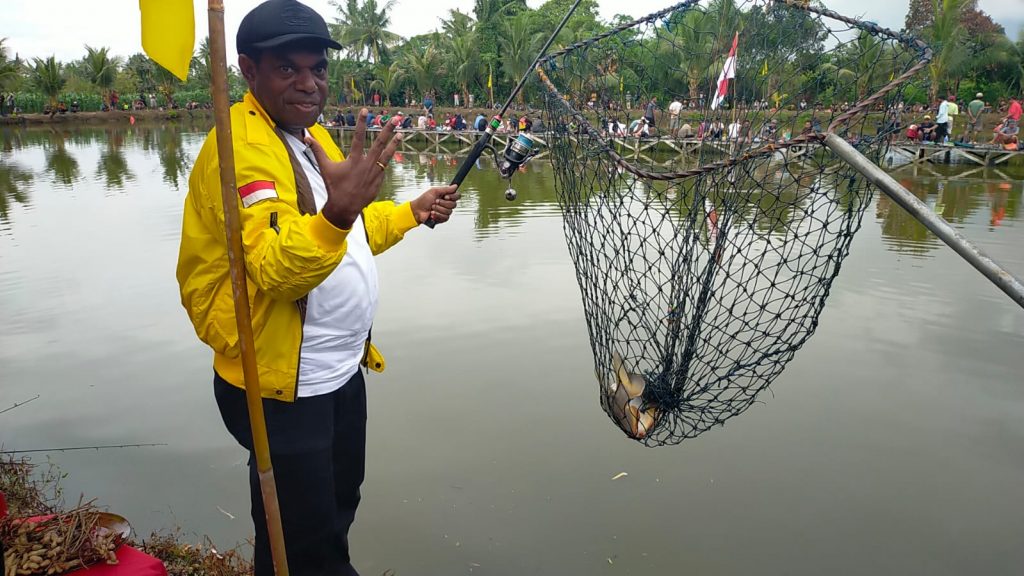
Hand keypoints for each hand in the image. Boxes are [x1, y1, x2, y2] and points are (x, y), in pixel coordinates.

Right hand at [306, 108, 402, 228]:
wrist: (344, 207)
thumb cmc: (333, 186)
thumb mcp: (325, 167)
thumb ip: (317, 150)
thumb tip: (306, 137)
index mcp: (354, 159)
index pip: (358, 136)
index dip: (362, 122)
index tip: (366, 111)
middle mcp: (366, 164)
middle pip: (379, 143)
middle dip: (387, 130)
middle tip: (395, 119)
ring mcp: (374, 173)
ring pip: (387, 156)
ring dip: (394, 144)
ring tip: (401, 134)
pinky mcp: (379, 181)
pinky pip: (383, 169)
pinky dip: (386, 162)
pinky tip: (389, 155)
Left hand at [411, 185, 459, 224]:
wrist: (417, 210)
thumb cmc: (424, 200)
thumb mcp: (434, 191)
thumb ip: (446, 189)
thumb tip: (455, 186)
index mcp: (446, 196)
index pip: (457, 196)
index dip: (453, 197)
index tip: (445, 196)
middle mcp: (447, 204)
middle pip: (454, 204)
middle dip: (443, 203)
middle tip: (435, 202)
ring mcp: (446, 212)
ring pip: (449, 211)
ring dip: (439, 209)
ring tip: (432, 208)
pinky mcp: (443, 219)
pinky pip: (445, 218)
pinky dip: (437, 215)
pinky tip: (432, 214)